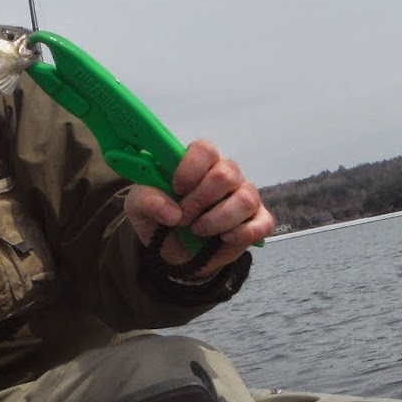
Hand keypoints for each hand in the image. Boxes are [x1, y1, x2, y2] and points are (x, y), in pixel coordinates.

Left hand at [123, 140, 274, 274]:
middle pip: (225, 174)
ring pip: (245, 199)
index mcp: (197, 164)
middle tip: (184, 216)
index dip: (190, 169)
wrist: (173, 253)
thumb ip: (145, 200)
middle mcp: (225, 175)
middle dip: (200, 200)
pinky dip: (242, 233)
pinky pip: (263, 223)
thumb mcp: (137, 208)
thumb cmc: (160, 218)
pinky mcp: (257, 221)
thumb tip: (172, 212)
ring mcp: (244, 197)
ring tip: (198, 230)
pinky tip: (224, 239)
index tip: (176, 189)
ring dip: (217, 219)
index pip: (204, 149)